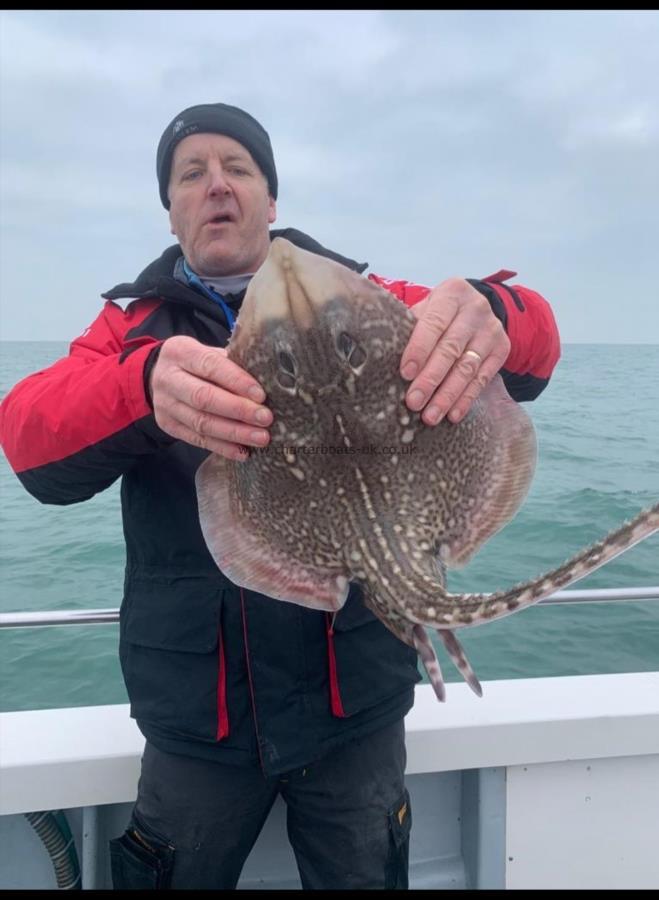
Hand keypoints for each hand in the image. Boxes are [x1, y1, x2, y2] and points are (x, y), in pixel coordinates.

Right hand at [149, 336, 272, 459]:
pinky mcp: (168, 425)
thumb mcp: (208, 352)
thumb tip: (268, 380)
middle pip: (203, 397)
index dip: (237, 381)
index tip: (261, 395)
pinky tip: (243, 451)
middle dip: (238, 410)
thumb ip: (231, 363)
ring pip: (201, 422)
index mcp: (180, 352)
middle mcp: (168, 378)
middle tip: (265, 419)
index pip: (210, 365)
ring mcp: (165, 404)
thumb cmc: (196, 363)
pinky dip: (222, 447)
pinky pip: (197, 439)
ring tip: (260, 438)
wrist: (158, 375)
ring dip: (234, 433)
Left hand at [399, 277, 509, 424]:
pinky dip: (466, 399)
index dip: (419, 350)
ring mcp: (492, 329)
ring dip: (447, 395)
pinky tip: (452, 414)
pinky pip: (482, 378)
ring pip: (467, 367)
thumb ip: (409, 327)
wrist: (475, 308)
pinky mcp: (502, 349)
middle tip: (414, 402)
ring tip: (431, 415)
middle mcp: (476, 309)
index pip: (433, 323)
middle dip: (430, 379)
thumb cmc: (438, 313)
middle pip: (451, 349)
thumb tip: (382, 359)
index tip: (405, 374)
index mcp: (452, 293)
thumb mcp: (425, 308)